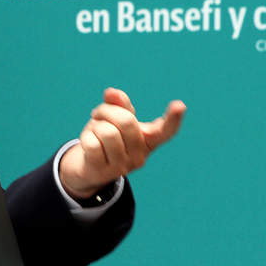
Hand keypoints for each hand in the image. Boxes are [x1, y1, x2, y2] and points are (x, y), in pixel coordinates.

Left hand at [59, 87, 184, 198]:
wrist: (87, 168)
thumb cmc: (105, 138)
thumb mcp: (114, 118)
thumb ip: (118, 104)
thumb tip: (111, 93)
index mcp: (148, 140)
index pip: (165, 131)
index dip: (173, 119)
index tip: (180, 105)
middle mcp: (139, 156)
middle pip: (126, 122)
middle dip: (107, 110)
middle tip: (98, 114)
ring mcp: (122, 167)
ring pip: (108, 132)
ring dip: (95, 124)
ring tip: (93, 128)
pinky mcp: (103, 172)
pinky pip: (93, 144)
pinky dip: (86, 136)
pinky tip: (87, 142)